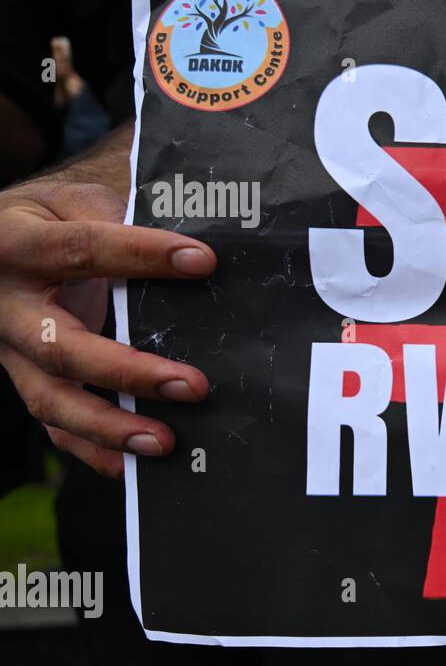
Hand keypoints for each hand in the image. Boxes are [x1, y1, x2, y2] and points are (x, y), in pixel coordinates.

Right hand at [0, 178, 215, 476]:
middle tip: (195, 386)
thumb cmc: (54, 214)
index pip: (82, 249)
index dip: (142, 255)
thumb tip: (205, 231)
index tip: (204, 261)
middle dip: (129, 372)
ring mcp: (10, 349)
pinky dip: (93, 450)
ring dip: (110, 427)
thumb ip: (124, 212)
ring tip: (166, 442)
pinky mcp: (24, 378)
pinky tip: (135, 468)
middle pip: (60, 347)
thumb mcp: (78, 197)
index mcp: (17, 241)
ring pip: (50, 399)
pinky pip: (53, 426)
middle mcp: (5, 303)